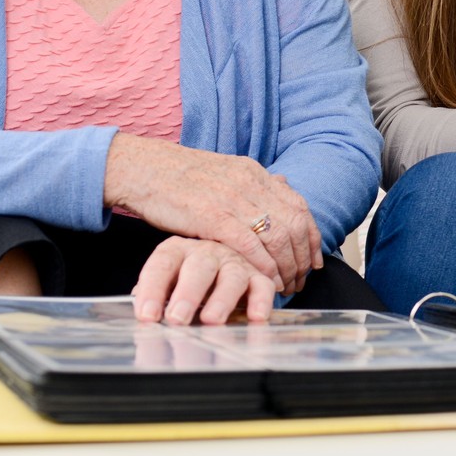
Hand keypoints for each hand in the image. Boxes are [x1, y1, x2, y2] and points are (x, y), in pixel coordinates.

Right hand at [104, 134, 322, 293]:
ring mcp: (233, 199)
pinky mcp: (212, 216)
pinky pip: (250, 245)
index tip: (313, 259)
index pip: (299, 206)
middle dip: (302, 258)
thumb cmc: (177, 176)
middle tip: (301, 280)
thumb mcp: (224, 171)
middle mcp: (250, 183)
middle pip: (294, 224)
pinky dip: (264, 266)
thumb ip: (253, 183)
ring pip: (277, 236)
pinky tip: (266, 282)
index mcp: (254, 172)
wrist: (141, 168)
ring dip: (286, 267)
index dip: (311, 236)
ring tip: (286, 287)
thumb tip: (282, 186)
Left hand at [132, 236, 277, 324]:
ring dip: (221, 299)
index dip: (152, 290)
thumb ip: (155, 296)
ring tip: (211, 320)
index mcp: (177, 251)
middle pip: (199, 266)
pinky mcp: (257, 275)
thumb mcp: (166, 284)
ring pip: (232, 276)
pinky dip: (261, 301)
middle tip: (177, 318)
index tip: (147, 316)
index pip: (162, 265)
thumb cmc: (185, 282)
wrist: (219, 268)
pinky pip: (262, 286)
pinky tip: (255, 317)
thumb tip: (145, 316)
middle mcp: (206, 252)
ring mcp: (234, 262)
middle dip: (188, 293)